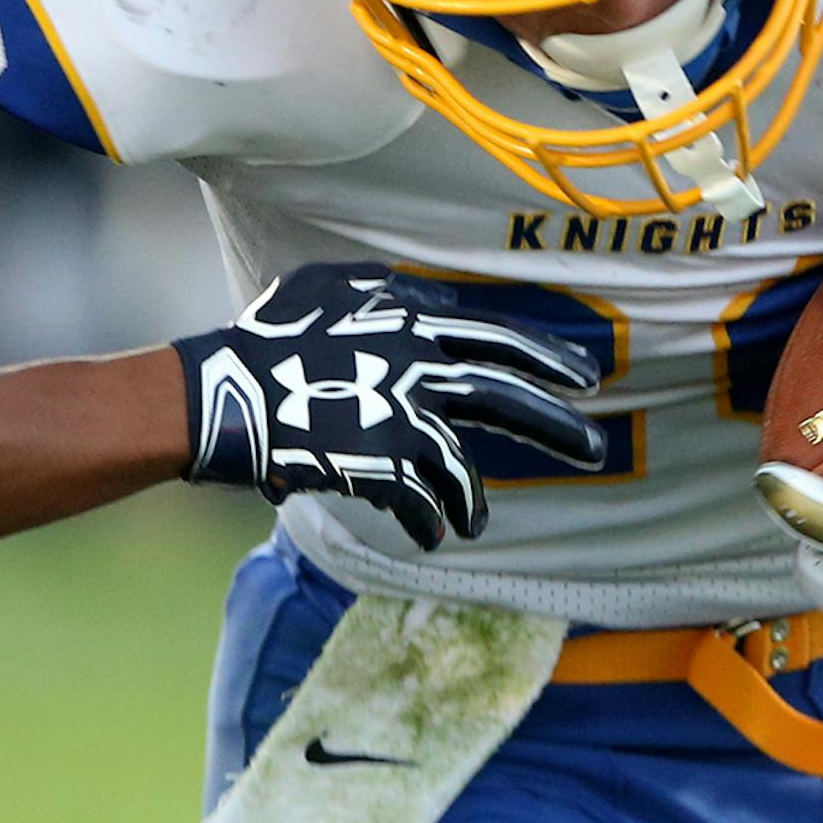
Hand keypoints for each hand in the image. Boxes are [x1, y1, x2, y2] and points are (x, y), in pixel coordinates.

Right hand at [173, 265, 604, 547]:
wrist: (225, 389)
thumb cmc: (271, 334)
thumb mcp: (331, 284)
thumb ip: (390, 287)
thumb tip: (435, 297)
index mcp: (412, 320)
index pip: (499, 339)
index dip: (548, 358)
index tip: (588, 378)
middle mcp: (418, 365)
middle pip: (507, 398)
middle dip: (558, 426)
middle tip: (597, 451)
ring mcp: (401, 415)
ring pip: (463, 468)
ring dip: (473, 502)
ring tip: (474, 523)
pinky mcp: (380, 463)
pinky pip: (423, 502)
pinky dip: (431, 523)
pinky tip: (434, 537)